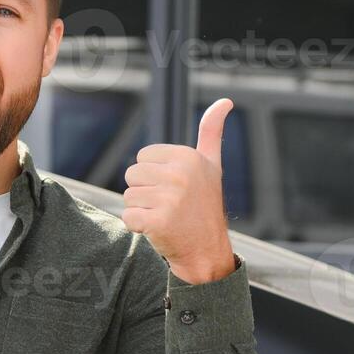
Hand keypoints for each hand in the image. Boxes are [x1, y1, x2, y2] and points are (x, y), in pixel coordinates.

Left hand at [120, 98, 237, 283]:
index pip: (143, 157)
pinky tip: (158, 230)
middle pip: (132, 175)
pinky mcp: (158, 221)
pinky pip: (128, 217)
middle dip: (144, 192)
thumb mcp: (211, 166)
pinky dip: (137, 227)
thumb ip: (211, 132)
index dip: (153, 175)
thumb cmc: (205, 206)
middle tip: (168, 205)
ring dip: (141, 210)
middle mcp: (180, 175)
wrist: (207, 251)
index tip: (175, 188)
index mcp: (188, 157)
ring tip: (165, 217)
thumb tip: (225, 101)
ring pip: (128, 196)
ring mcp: (169, 199)